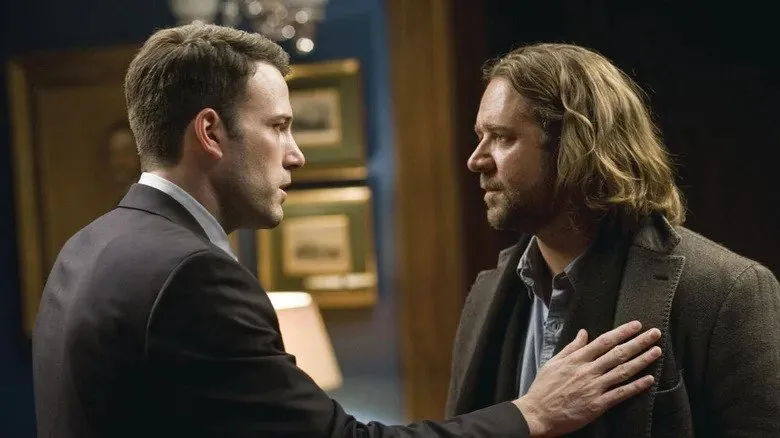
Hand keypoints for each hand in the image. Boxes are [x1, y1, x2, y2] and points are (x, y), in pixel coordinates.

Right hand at [512, 321, 661, 436]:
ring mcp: (593, 388)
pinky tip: (649, 379)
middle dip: (638, 342)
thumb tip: (583, 333)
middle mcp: (587, 371)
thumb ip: (571, 348)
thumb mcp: (553, 362)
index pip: (604, 341)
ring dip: (642, 360)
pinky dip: (636, 386)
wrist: (537, 413)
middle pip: (618, 353)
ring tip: (656, 351)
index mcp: (576, 359)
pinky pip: (620, 393)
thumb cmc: (544, 388)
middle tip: (654, 333)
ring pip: (623, 371)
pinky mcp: (597, 405)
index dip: (622, 332)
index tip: (636, 325)